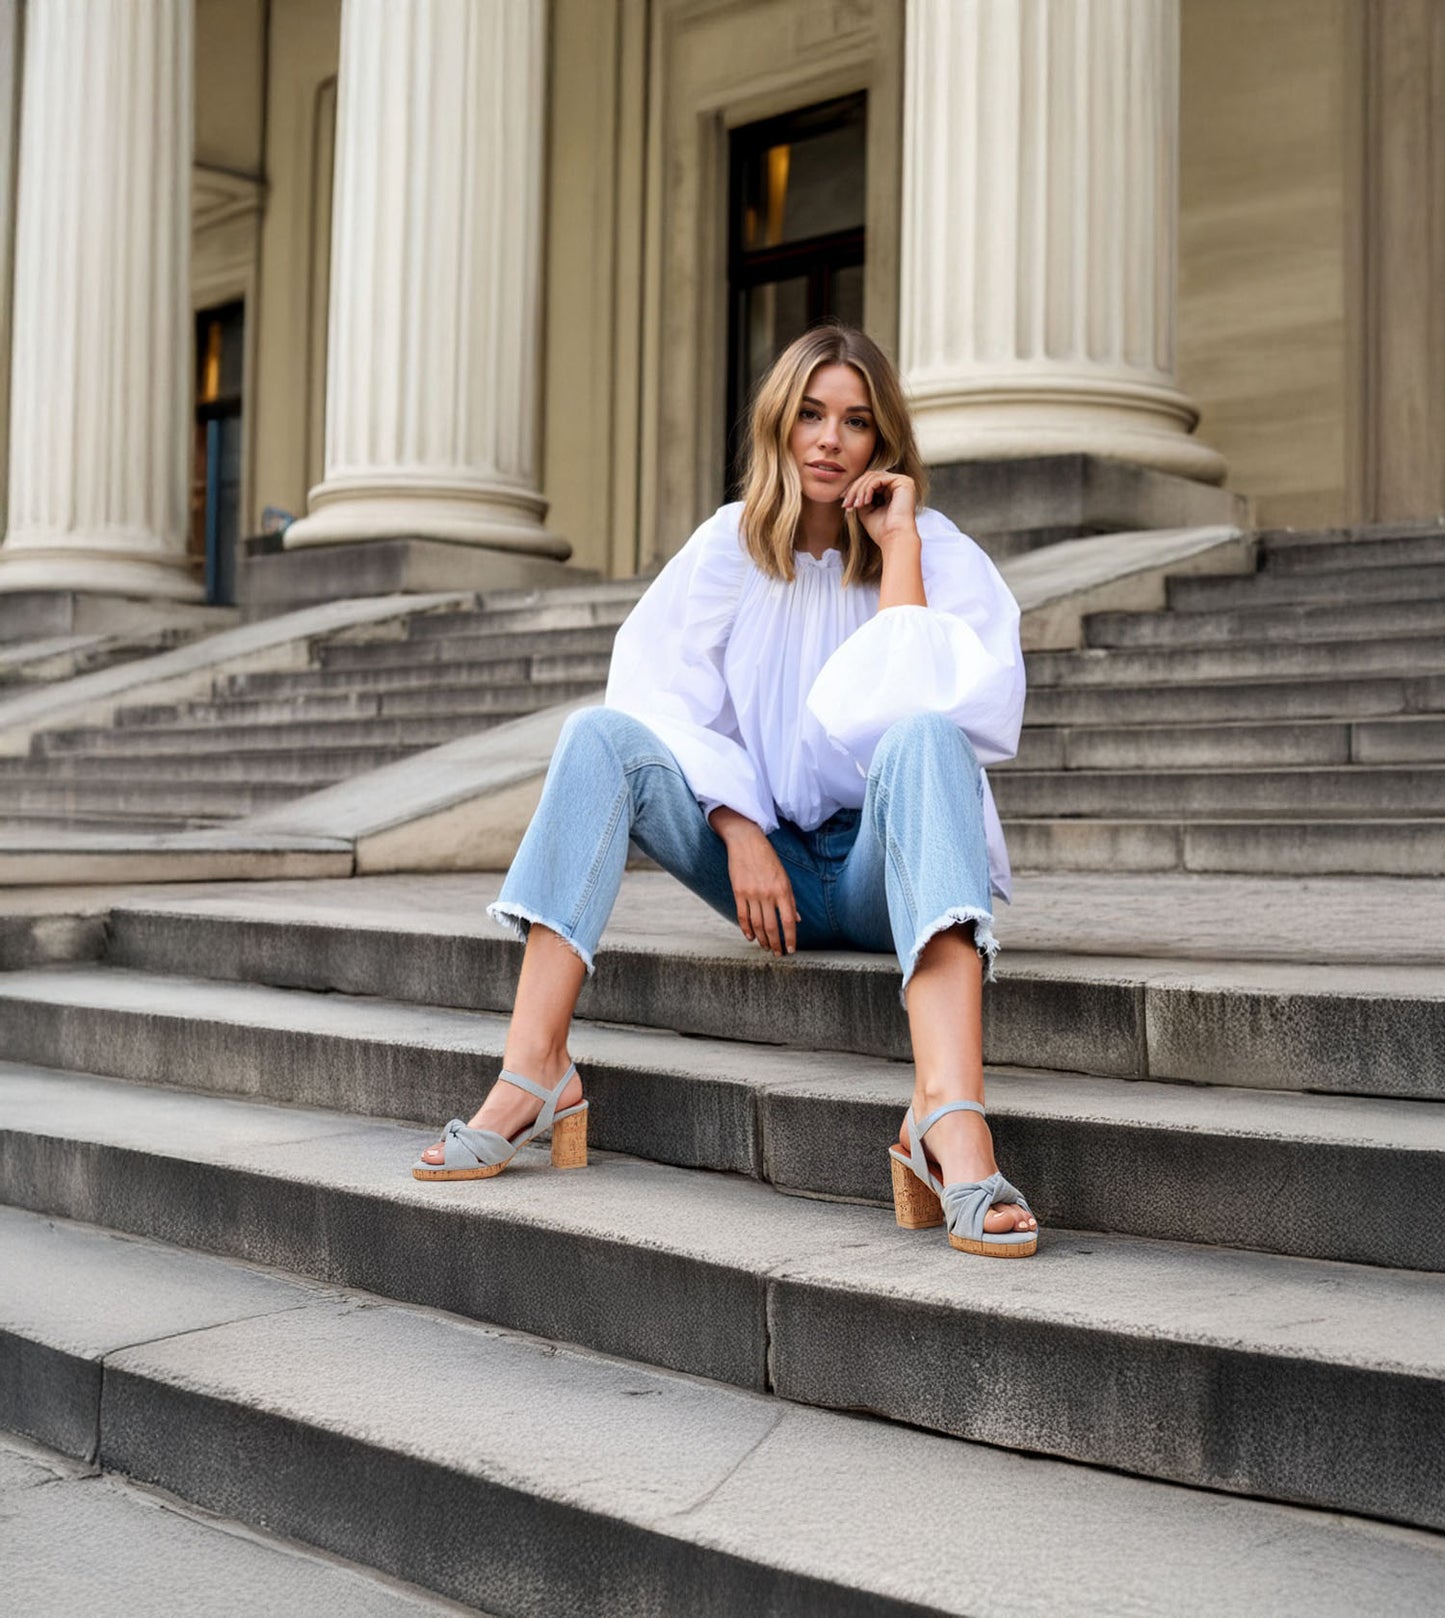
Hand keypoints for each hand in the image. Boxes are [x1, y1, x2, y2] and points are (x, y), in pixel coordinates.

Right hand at [708, 808, 797, 956]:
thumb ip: (790, 900)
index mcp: (782, 890)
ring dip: (762, 939)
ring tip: (765, 948)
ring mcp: (752, 894)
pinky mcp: (738, 892)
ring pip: (757, 924)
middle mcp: (767, 894)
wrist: (746, 841)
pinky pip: (742, 916)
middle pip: (772, 927)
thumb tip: (797, 920)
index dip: (791, 938)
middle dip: (776, 944)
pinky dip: (746, 929)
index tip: (792, 950)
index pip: (788, 921)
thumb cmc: (768, 859)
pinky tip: (750, 937)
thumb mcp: (784, 877)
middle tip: (777, 954)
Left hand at [842, 470, 918, 549]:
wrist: (895, 539)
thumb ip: (861, 497)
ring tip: (856, 505)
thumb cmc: (882, 531)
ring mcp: (902, 482)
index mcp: (892, 491)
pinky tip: (865, 502)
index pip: (870, 482)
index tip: (844, 500)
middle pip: (870, 477)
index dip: (854, 489)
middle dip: (855, 489)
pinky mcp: (903, 482)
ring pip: (872, 476)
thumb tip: (848, 489)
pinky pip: (878, 479)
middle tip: (846, 503)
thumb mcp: (866, 511)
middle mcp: (898, 485)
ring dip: (859, 490)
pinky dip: (868, 489)